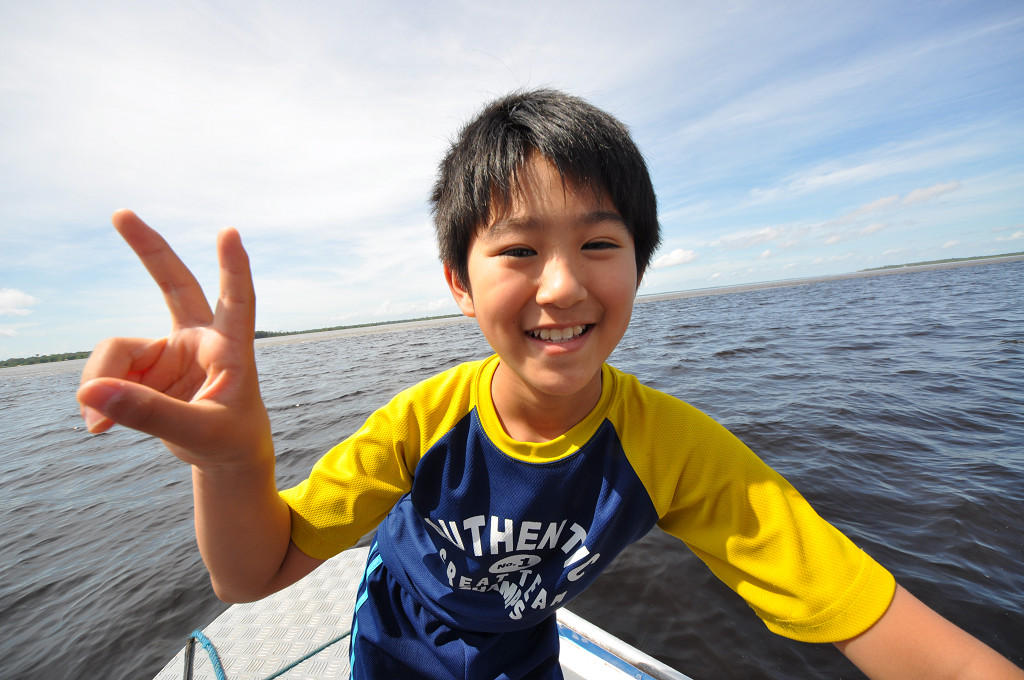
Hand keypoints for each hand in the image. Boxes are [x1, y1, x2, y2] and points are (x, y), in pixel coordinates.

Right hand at [77, 210, 272, 467]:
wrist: (226, 456)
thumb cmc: (230, 441)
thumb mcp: (197, 433)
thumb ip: (149, 414)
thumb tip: (90, 393)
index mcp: (232, 349)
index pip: (238, 301)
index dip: (234, 268)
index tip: (230, 232)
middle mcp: (200, 339)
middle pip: (174, 284)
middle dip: (148, 249)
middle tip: (121, 214)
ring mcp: (171, 350)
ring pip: (118, 350)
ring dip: (101, 383)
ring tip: (97, 424)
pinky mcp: (148, 366)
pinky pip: (107, 372)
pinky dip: (98, 397)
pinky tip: (100, 424)